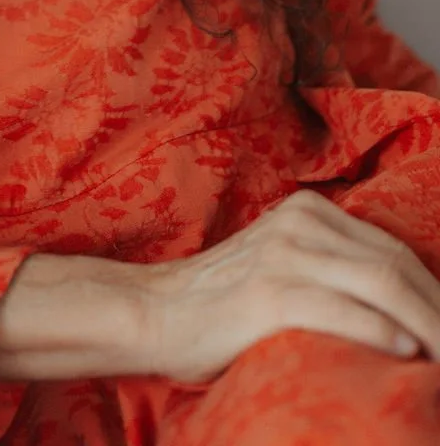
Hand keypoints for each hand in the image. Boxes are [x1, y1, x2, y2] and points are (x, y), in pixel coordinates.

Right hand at [131, 190, 439, 383]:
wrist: (153, 312)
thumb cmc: (220, 301)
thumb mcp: (280, 262)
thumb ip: (327, 264)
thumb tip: (396, 308)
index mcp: (307, 210)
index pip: (393, 250)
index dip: (432, 292)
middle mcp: (300, 223)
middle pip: (395, 264)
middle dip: (436, 310)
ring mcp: (285, 255)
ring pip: (381, 283)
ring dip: (427, 326)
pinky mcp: (270, 294)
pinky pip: (343, 310)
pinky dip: (383, 333)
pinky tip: (406, 353)